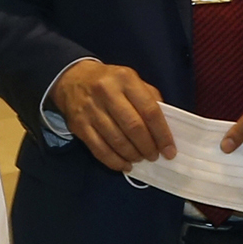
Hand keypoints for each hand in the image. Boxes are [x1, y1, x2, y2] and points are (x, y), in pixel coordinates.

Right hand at [49, 61, 171, 171]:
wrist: (72, 78)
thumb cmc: (110, 82)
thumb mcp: (131, 80)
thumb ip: (149, 99)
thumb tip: (164, 128)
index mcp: (125, 79)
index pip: (149, 110)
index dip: (162, 134)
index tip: (169, 150)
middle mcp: (107, 92)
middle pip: (133, 127)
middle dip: (147, 147)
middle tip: (154, 156)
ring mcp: (90, 110)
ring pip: (116, 140)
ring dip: (132, 155)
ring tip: (140, 158)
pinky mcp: (78, 125)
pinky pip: (99, 149)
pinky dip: (114, 161)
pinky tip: (124, 164)